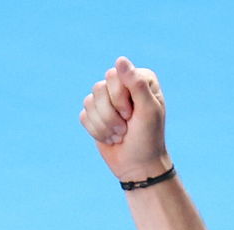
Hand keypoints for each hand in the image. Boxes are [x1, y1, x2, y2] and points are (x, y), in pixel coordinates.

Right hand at [79, 57, 170, 182]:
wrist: (139, 165)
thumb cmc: (149, 138)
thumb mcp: (148, 111)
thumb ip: (137, 84)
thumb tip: (120, 59)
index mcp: (141, 80)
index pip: (115, 76)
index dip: (121, 98)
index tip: (134, 114)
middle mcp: (123, 86)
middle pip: (99, 87)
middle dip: (112, 113)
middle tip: (128, 125)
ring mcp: (108, 99)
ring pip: (89, 101)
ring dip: (105, 124)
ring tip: (121, 134)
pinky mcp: (95, 114)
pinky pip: (84, 115)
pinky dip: (97, 131)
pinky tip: (111, 138)